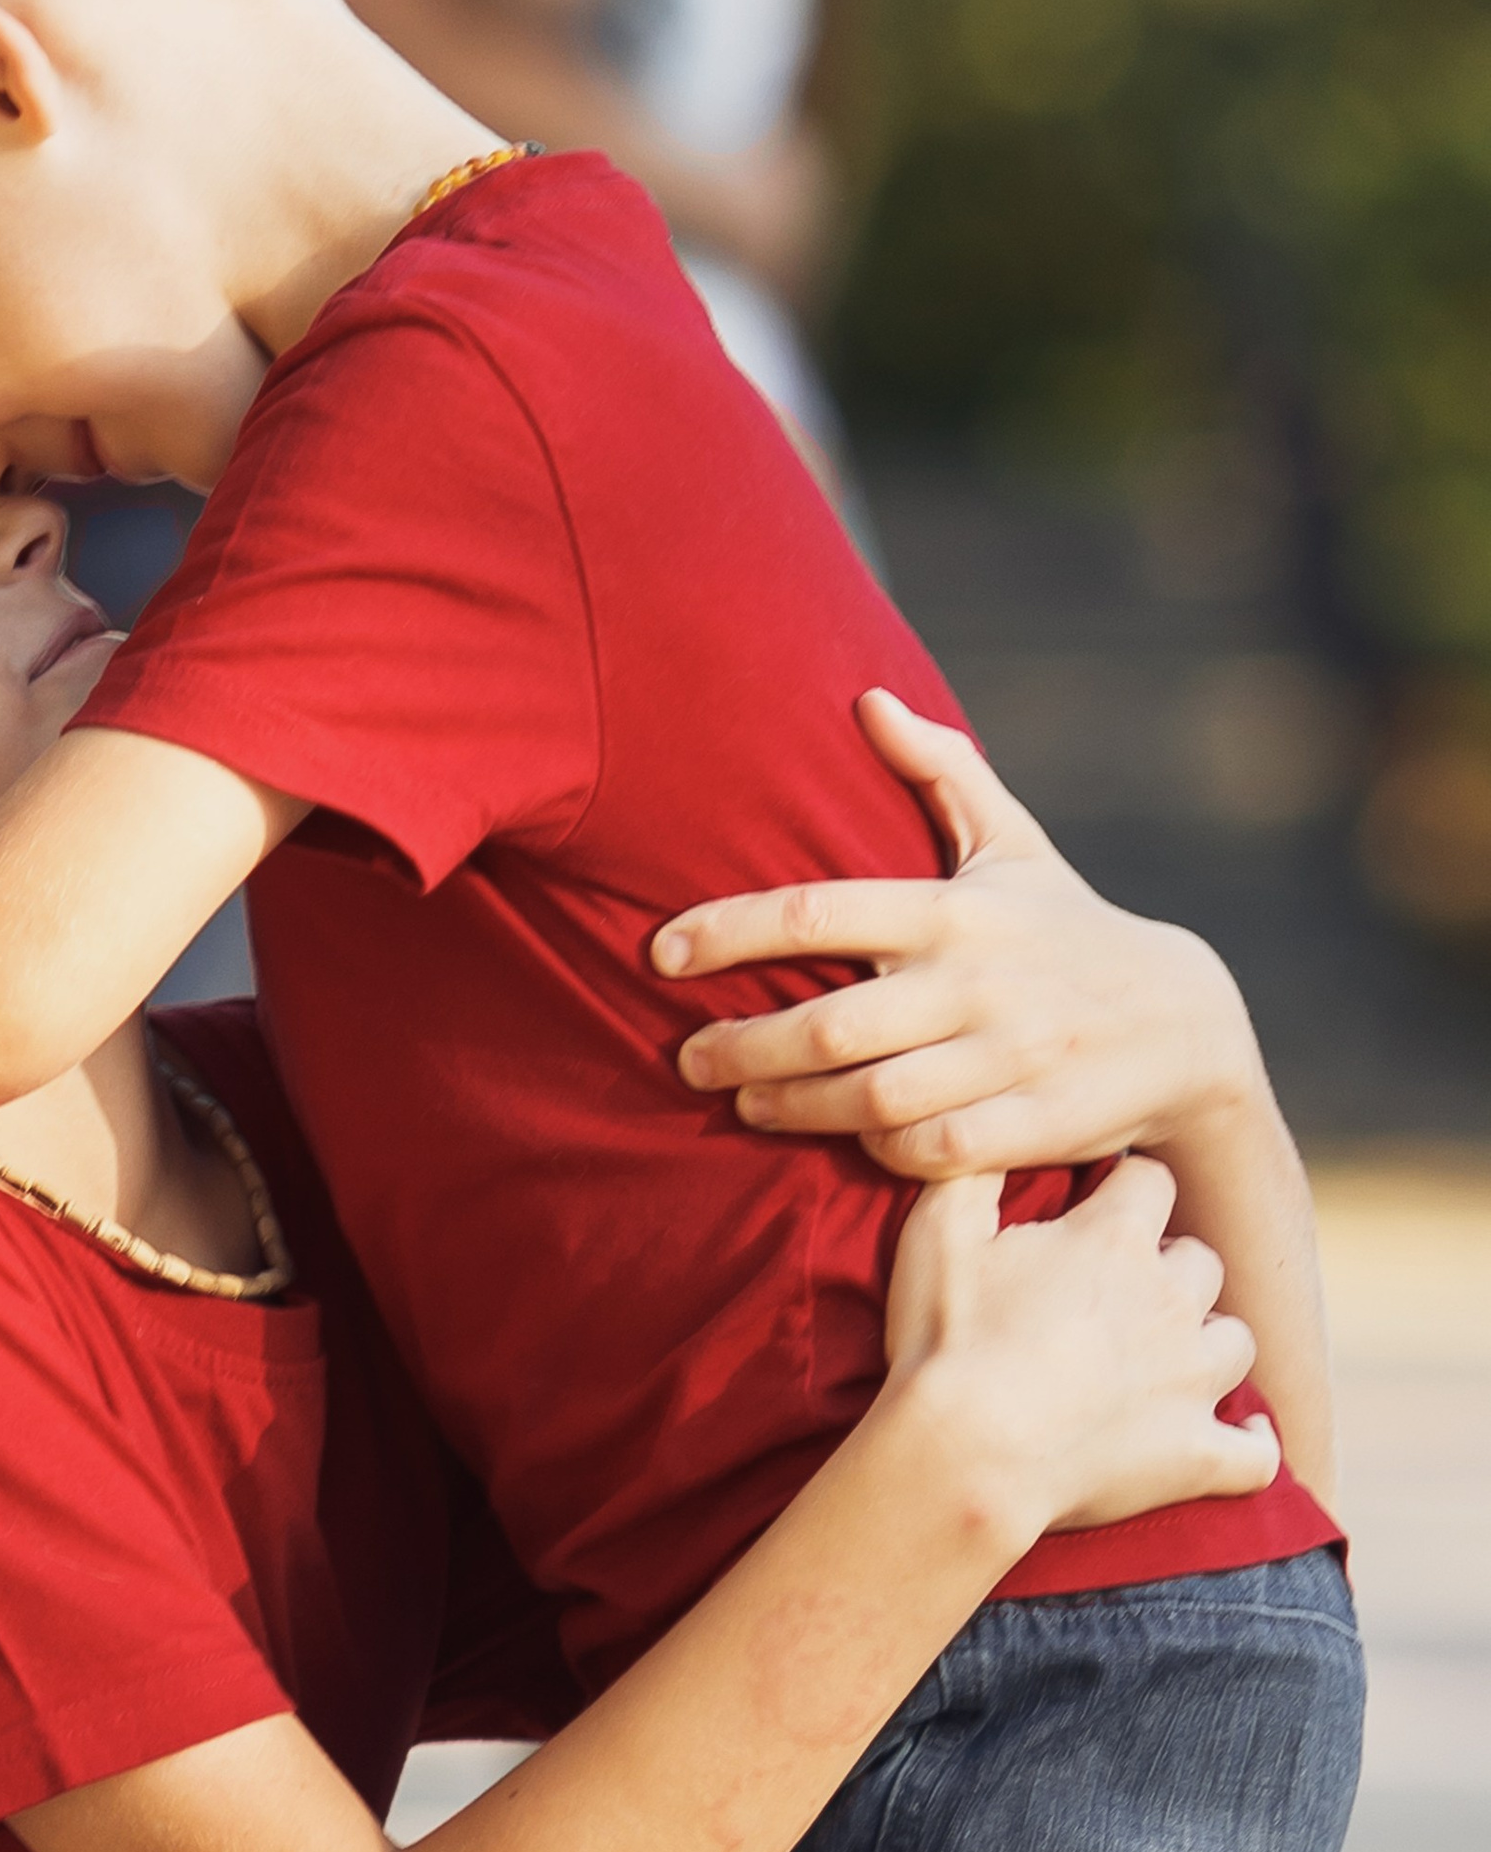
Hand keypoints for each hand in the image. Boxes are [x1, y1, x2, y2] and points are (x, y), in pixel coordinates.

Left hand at [657, 690, 1270, 1176]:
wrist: (1188, 1026)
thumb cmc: (1069, 928)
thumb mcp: (1014, 843)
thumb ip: (941, 771)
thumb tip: (868, 698)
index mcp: (953, 910)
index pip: (817, 912)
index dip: (728, 931)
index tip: (661, 949)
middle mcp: (976, 984)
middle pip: (829, 1026)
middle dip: (741, 1046)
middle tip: (686, 1056)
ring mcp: (1008, 1059)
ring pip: (871, 1100)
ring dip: (792, 1107)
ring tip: (742, 1100)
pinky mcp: (1035, 1126)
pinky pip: (930, 1153)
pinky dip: (877, 1151)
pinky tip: (845, 1139)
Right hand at [886, 1157, 1276, 1533]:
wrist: (965, 1456)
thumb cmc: (945, 1339)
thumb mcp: (938, 1228)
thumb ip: (972, 1168)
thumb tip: (985, 1132)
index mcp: (1114, 1239)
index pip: (1149, 1180)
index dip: (1123, 1189)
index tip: (1096, 1205)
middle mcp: (1170, 1299)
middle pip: (1200, 1258)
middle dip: (1169, 1267)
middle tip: (1119, 1291)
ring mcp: (1192, 1380)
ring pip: (1236, 1340)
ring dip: (1208, 1343)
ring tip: (1169, 1357)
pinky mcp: (1198, 1454)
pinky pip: (1257, 1452)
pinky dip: (1254, 1444)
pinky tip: (1243, 1436)